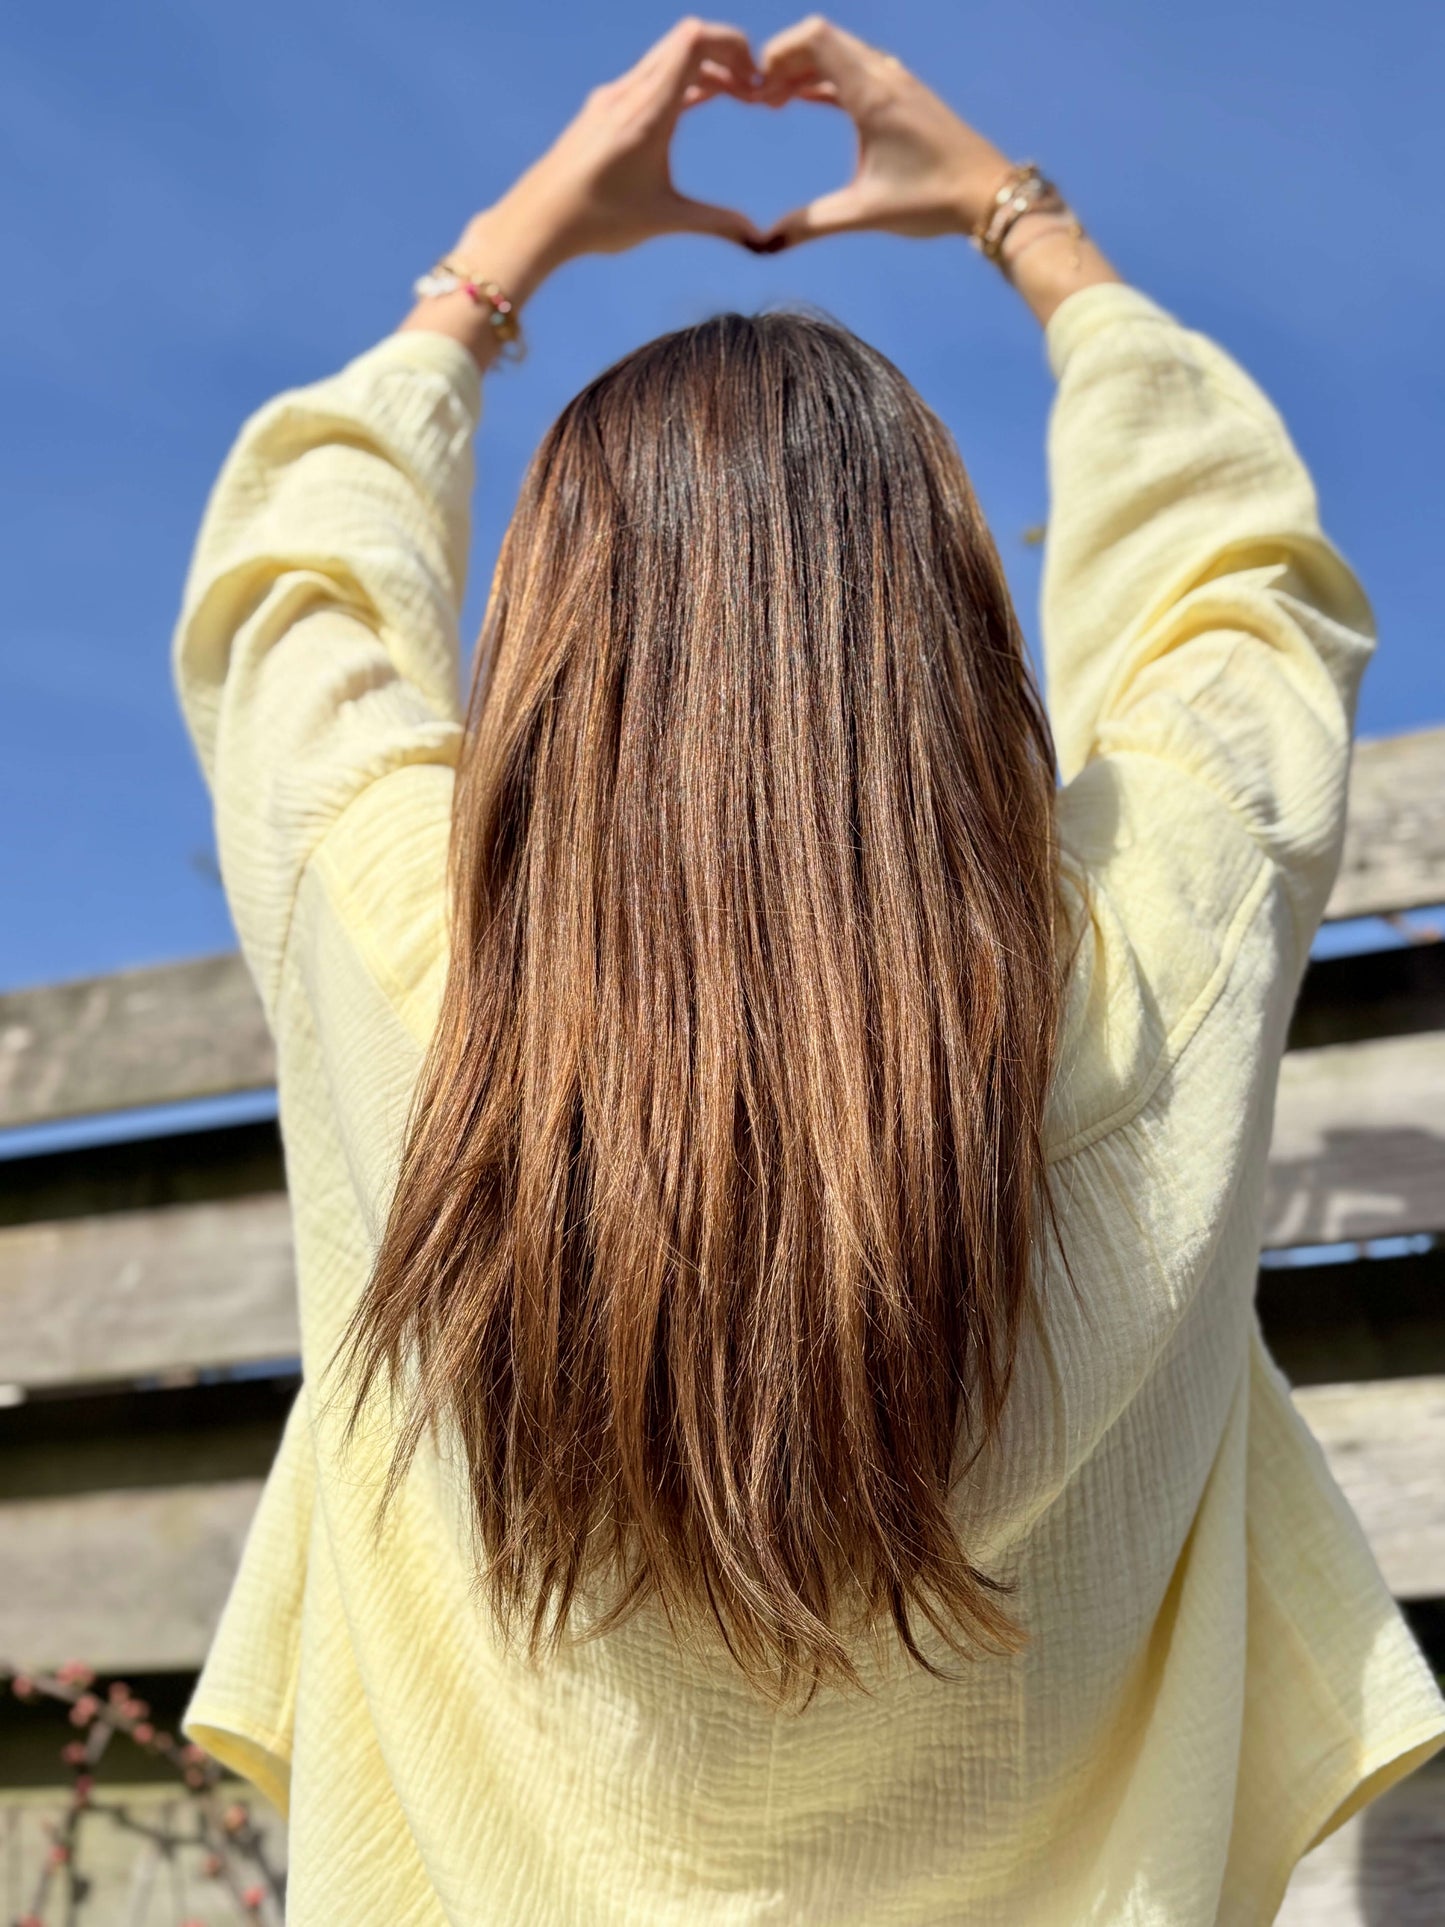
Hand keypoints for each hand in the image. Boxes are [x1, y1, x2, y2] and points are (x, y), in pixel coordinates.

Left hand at [475, 17, 768, 287]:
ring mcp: (614, 97)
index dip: (734, 47)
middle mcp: (629, 93)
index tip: (756, 83)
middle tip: (754, 91)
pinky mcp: (604, 108)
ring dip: (708, 69)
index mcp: (648, 111)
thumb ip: (715, 222)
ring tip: (737, 97)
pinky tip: (700, 103)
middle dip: (729, 56)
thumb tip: (758, 238)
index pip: (695, 41)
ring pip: (669, 57)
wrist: (538, 221)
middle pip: (687, 40)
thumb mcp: (664, 219)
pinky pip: (652, 76)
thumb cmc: (597, 220)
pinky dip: (683, 80)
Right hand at [754, 17, 1014, 246]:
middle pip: (824, 39)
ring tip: (777, 102)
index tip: (759, 88)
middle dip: (785, 60)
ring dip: (805, 68)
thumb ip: (812, 223)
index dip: (779, 52)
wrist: (988, 194)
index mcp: (872, 95)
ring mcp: (898, 81)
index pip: (816, 38)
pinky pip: (856, 69)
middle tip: (761, 99)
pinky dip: (827, 77)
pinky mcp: (905, 93)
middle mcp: (885, 76)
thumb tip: (766, 243)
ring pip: (840, 52)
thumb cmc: (931, 200)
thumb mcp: (865, 213)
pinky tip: (807, 99)